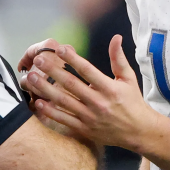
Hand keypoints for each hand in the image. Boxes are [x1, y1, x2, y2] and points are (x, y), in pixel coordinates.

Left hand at [26, 35, 160, 151]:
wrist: (139, 132)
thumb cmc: (133, 102)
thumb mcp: (129, 78)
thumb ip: (118, 59)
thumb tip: (116, 37)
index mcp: (109, 88)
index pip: (87, 70)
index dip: (72, 59)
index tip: (59, 48)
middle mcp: (98, 103)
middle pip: (71, 84)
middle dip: (52, 71)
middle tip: (38, 60)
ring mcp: (90, 117)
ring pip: (63, 102)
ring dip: (45, 89)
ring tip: (31, 78)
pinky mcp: (84, 129)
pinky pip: (64, 119)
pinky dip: (50, 112)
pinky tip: (38, 102)